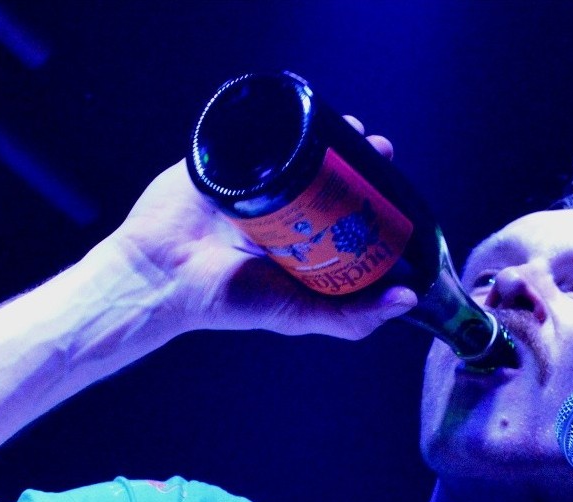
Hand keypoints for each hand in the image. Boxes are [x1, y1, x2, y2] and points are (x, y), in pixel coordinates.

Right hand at [104, 118, 414, 339]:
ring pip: (299, 149)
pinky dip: (280, 120)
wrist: (163, 274)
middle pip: (329, 174)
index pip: (347, 211)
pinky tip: (304, 112)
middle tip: (375, 148)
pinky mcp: (224, 159)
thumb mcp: (297, 314)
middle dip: (357, 158)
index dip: (373, 195)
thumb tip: (409, 301)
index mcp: (302, 244)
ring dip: (327, 133)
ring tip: (350, 126)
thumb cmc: (228, 300)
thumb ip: (350, 317)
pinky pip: (256, 133)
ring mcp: (255, 183)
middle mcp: (284, 212)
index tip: (392, 180)